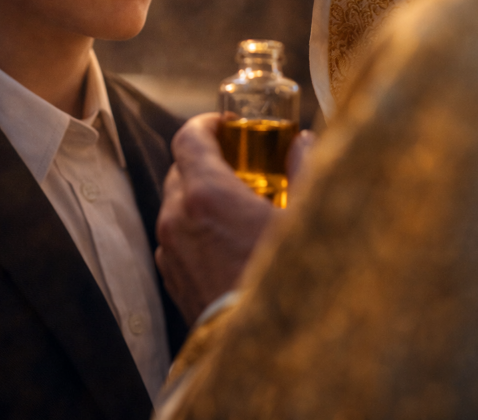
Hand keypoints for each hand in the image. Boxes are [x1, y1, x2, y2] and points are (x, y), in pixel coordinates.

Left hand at [155, 114, 315, 324]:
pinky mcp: (172, 279)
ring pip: (176, 204)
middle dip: (206, 159)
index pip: (188, 137)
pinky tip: (226, 239)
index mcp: (206, 194)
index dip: (206, 124)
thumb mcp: (307, 219)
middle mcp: (178, 218)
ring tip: (237, 203)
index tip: (228, 126)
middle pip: (180, 168)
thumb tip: (304, 141)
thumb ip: (305, 170)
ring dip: (199, 195)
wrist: (268, 353)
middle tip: (241, 163)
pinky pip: (176, 237)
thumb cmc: (289, 282)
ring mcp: (171, 250)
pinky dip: (194, 227)